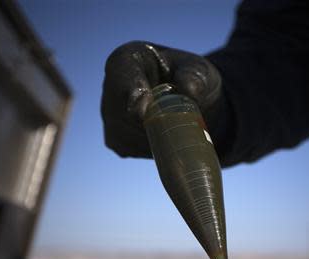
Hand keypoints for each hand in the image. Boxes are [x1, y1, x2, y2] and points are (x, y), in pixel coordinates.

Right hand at [101, 41, 221, 157]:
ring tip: (178, 126)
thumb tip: (189, 91)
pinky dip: (150, 149)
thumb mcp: (199, 71)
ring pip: (125, 135)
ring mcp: (109, 114)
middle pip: (123, 112)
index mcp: (127, 59)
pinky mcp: (115, 137)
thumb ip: (194, 77)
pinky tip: (167, 137)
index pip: (123, 76)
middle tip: (182, 125)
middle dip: (152, 123)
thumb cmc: (191, 78)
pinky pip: (129, 149)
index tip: (143, 113)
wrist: (191, 100)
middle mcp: (111, 86)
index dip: (132, 95)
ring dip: (154, 137)